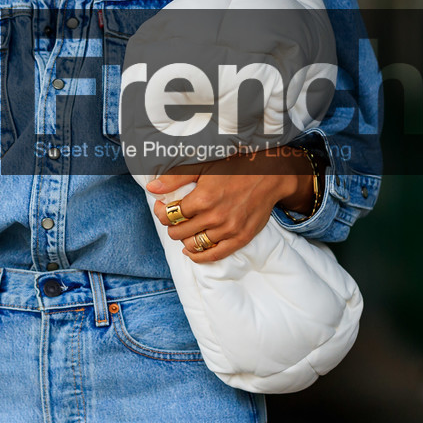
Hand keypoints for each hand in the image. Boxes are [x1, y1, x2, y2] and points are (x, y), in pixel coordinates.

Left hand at [147, 146, 315, 262]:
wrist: (270, 175)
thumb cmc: (236, 167)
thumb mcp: (204, 166)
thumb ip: (176, 178)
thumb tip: (152, 187)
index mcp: (203, 198)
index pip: (170, 214)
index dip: (162, 211)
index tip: (164, 206)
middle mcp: (215, 217)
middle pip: (178, 232)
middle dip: (172, 224)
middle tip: (175, 216)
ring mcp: (229, 230)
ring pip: (193, 245)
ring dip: (184, 238)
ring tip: (186, 228)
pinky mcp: (241, 238)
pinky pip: (214, 255)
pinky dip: (199, 256)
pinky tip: (191, 250)